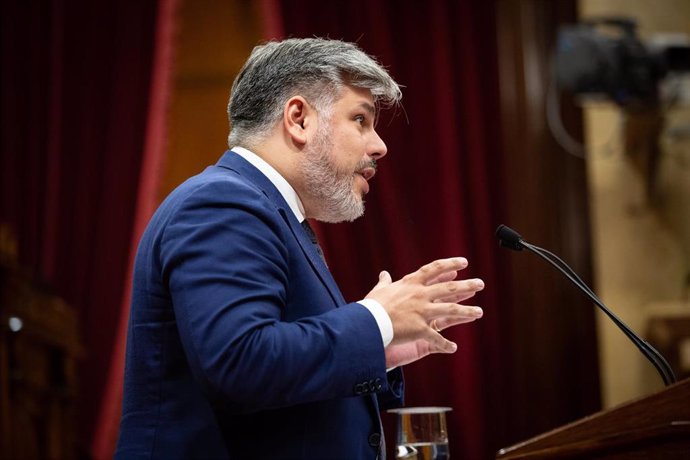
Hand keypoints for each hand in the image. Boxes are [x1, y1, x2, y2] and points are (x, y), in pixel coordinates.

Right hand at [365, 257, 483, 359]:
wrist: (367, 323)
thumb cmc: (371, 306)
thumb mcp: (379, 291)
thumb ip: (385, 283)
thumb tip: (384, 274)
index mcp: (411, 283)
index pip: (434, 270)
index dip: (450, 265)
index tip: (463, 263)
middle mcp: (420, 295)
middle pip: (449, 289)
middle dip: (466, 286)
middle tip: (480, 284)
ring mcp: (422, 312)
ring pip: (450, 311)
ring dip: (466, 312)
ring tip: (479, 312)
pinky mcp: (420, 329)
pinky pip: (436, 338)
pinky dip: (445, 344)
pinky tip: (454, 347)